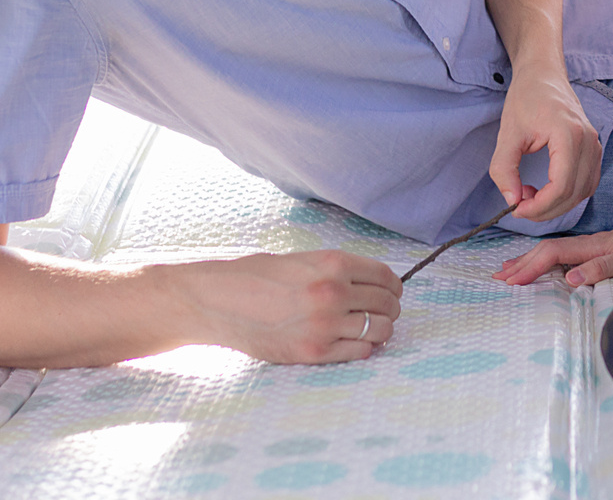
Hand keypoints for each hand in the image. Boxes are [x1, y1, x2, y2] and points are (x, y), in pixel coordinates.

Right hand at [159, 249, 400, 364]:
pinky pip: (359, 352)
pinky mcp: (313, 352)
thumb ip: (336, 271)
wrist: (218, 300)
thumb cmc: (256, 276)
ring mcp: (325, 325)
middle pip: (387, 305)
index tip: (392, 292)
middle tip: (383, 312)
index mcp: (333, 264)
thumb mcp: (302, 259)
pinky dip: (364, 348)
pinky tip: (354, 343)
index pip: (385, 277)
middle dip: (390, 309)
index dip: (394, 287)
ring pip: (379, 330)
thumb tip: (371, 285)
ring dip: (381, 330)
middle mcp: (334, 293)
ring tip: (370, 329)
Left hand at [490, 68, 601, 221]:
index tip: (517, 208)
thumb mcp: (508, 134)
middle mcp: (588, 141)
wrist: (543, 75)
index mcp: (569, 134)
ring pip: (583, 192)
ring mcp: (595, 145)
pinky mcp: (594, 148)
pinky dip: (568, 194)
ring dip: (558, 204)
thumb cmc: (526, 97)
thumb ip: (505, 169)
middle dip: (546, 209)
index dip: (539, 206)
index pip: (561, 186)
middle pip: (573, 193)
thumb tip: (512, 201)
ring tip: (531, 195)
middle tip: (520, 206)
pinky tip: (546, 189)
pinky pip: (587, 182)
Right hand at [491, 230, 612, 287]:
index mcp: (589, 246)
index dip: (531, 267)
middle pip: (545, 251)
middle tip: (499, 277)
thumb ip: (600, 269)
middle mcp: (584, 244)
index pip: (552, 255)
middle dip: (521, 263)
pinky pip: (560, 254)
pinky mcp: (591, 250)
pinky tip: (537, 264)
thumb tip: (569, 278)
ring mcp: (587, 246)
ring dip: (528, 260)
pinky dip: (542, 259)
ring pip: (550, 251)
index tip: (513, 282)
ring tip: (508, 269)